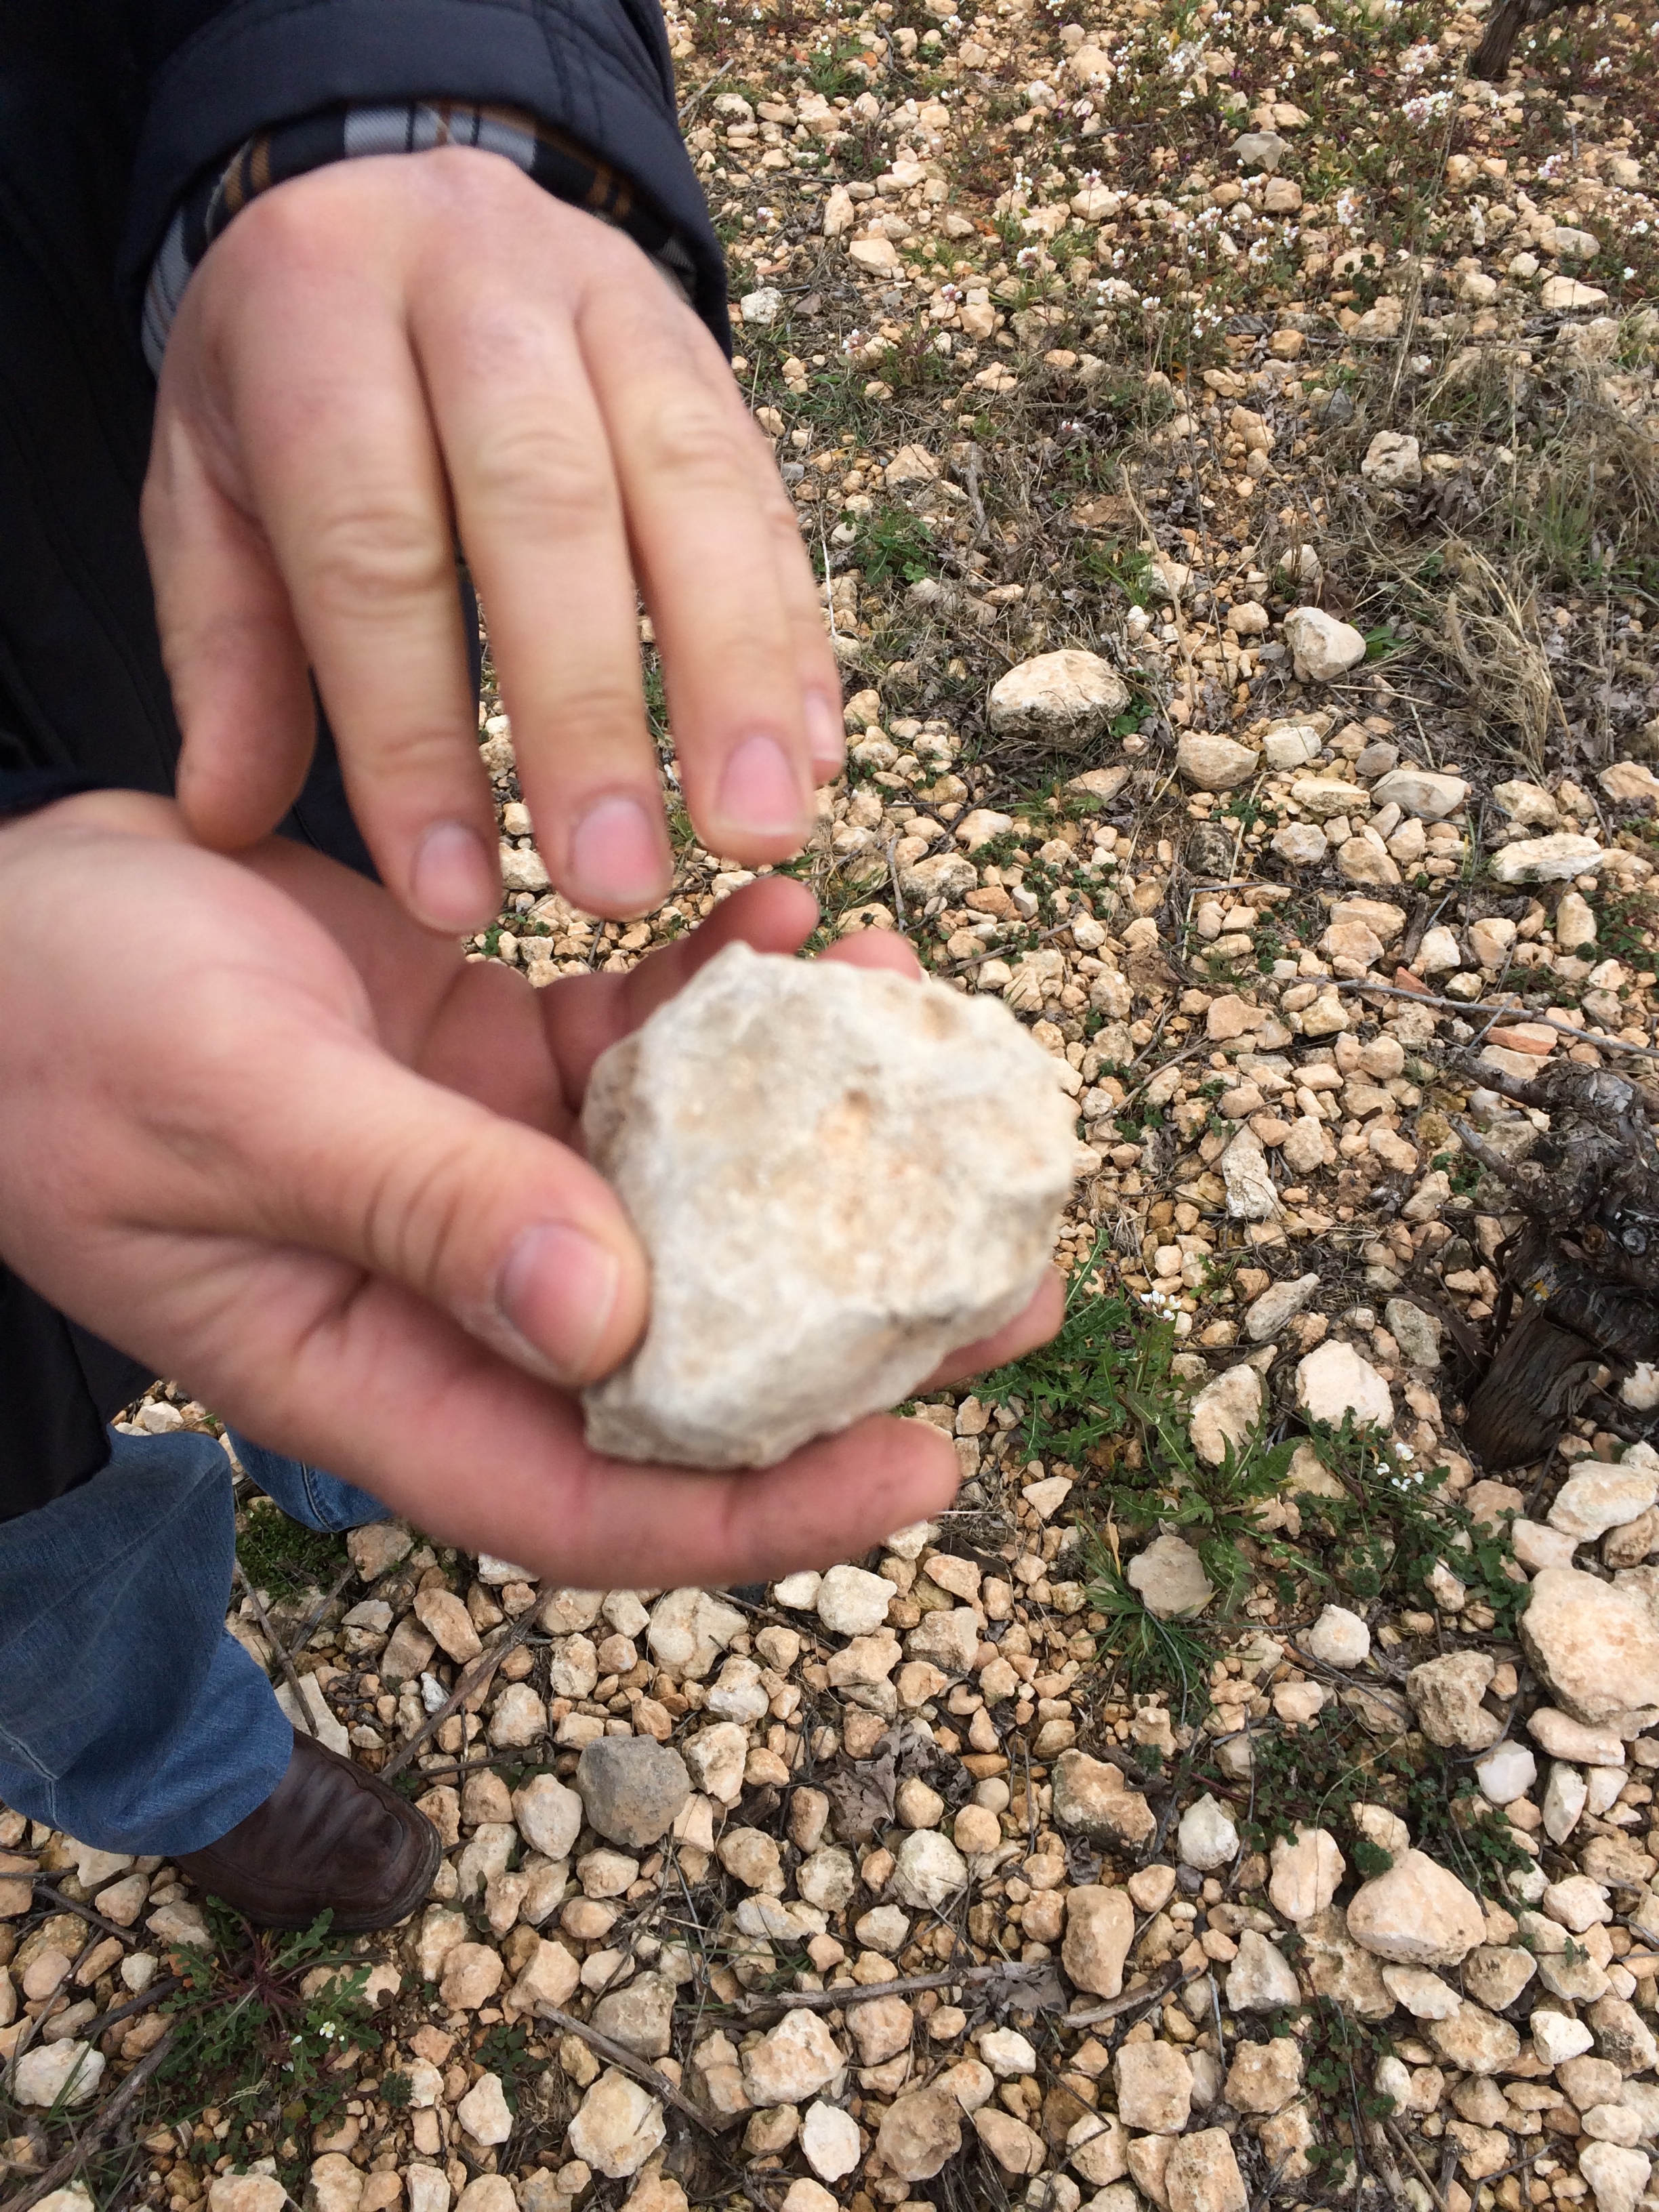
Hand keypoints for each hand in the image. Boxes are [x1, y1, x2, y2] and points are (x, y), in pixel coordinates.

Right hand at [0, 796, 1059, 1583]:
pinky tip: (793, 921)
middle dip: (857, 1326)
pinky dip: (717, 994)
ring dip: (813, 1134)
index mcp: (375, 1370)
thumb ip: (415, 1204)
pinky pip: (636, 1048)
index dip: (766, 1510)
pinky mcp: (488, 1063)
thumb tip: (611, 1319)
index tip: (926, 1464)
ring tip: (934, 1053)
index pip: (593, 1498)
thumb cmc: (49, 1028)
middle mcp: (453, 1295)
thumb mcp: (231, 1108)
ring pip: (688, 1192)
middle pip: (688, 1358)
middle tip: (1020, 1276)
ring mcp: (482, 1177)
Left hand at [142, 150, 840, 935]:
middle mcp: (477, 280)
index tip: (451, 897)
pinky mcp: (710, 353)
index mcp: (318, 308)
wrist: (391, 184)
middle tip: (617, 886)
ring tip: (757, 834)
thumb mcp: (205, 484)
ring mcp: (615, 302)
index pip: (371, 541)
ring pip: (692, 486)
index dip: (413, 731)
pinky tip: (814, 759)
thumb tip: (228, 820)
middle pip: (548, 503)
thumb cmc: (292, 380)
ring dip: (737, 677)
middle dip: (589, 710)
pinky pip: (768, 496)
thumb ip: (221, 644)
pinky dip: (797, 635)